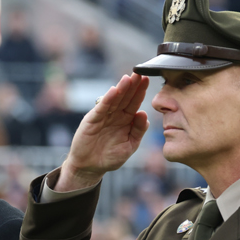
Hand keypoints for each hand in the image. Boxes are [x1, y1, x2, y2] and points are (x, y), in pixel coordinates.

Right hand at [55, 73, 150, 191]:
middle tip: (140, 73)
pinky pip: (102, 108)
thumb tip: (145, 114)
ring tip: (129, 78)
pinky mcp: (92, 119)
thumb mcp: (130, 145)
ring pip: (114, 99)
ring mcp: (103, 116)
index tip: (148, 80)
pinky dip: (108, 99)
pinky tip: (115, 91)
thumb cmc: (110, 157)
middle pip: (125, 97)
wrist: (90, 166)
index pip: (135, 103)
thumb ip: (138, 131)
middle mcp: (115, 115)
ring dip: (122, 88)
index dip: (141, 91)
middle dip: (133, 85)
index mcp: (126, 120)